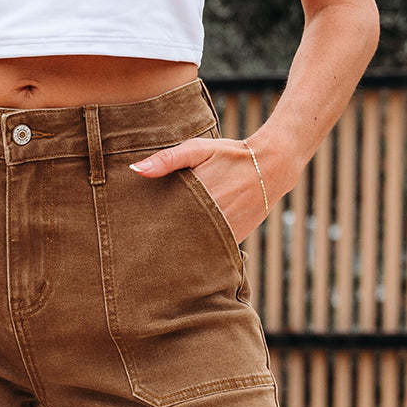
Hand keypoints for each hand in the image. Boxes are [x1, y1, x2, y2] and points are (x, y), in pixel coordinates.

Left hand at [129, 135, 283, 247]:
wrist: (272, 166)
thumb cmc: (230, 155)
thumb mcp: (198, 149)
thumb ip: (167, 160)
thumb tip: (135, 170)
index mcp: (196, 199)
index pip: (163, 223)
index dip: (149, 230)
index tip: (134, 235)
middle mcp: (209, 221)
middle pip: (176, 240)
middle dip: (161, 244)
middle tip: (141, 252)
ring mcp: (223, 234)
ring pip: (193, 249)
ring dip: (180, 251)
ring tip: (160, 257)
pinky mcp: (233, 241)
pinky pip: (210, 252)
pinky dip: (199, 251)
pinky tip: (186, 252)